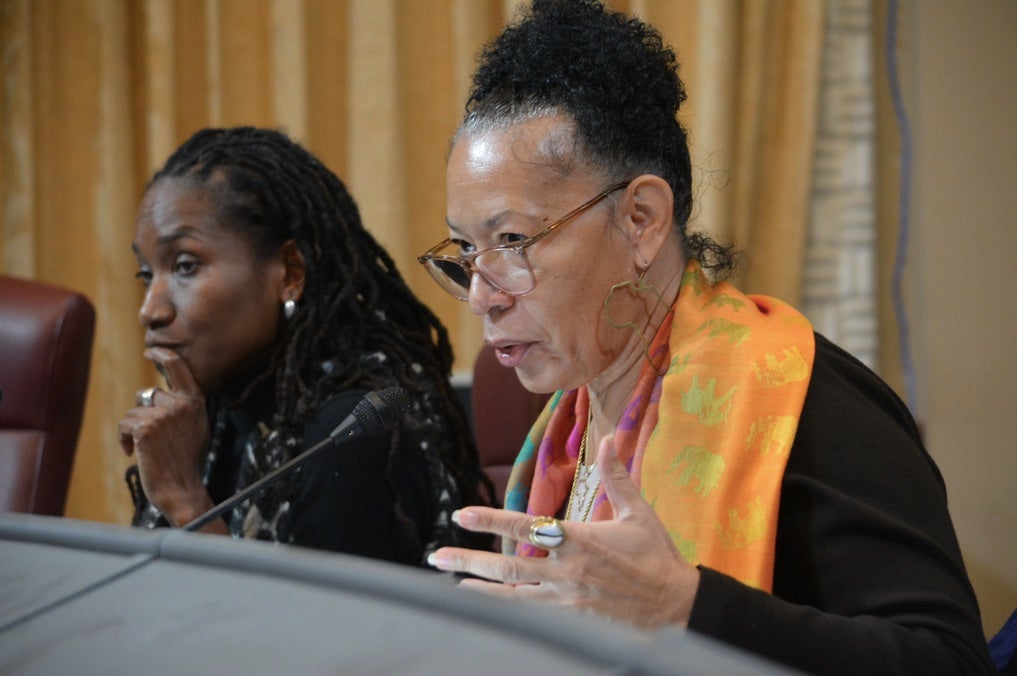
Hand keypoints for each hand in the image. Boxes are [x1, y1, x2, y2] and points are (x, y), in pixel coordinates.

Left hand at [118, 347, 217, 529]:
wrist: (182, 489)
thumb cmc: (186, 463)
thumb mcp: (197, 429)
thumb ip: (185, 409)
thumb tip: (161, 395)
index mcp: (196, 403)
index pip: (180, 368)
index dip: (162, 356)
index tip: (151, 352)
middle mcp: (182, 404)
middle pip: (149, 395)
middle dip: (142, 414)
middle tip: (146, 437)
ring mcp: (164, 415)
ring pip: (134, 411)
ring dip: (132, 430)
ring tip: (142, 449)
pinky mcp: (146, 427)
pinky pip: (126, 423)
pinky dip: (124, 438)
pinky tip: (132, 452)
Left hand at [428, 435, 700, 628]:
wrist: (678, 608)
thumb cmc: (658, 558)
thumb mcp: (639, 513)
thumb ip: (617, 476)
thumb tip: (607, 439)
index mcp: (580, 540)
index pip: (524, 526)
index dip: (490, 520)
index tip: (461, 514)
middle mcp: (568, 571)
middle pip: (507, 566)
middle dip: (468, 560)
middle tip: (436, 556)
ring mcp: (567, 600)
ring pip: (512, 596)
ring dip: (479, 589)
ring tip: (451, 583)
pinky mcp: (572, 623)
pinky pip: (531, 617)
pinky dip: (505, 611)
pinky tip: (487, 609)